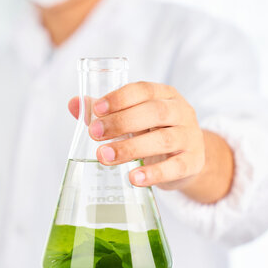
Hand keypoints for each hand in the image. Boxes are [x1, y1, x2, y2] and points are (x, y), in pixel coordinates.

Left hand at [68, 81, 233, 202]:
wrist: (187, 159)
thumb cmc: (153, 133)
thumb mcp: (132, 119)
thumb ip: (104, 112)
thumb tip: (74, 103)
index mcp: (164, 94)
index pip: (143, 90)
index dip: (119, 99)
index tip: (96, 110)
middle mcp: (181, 111)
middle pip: (154, 112)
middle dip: (121, 123)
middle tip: (94, 135)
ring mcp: (190, 137)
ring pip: (163, 140)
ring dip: (131, 148)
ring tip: (104, 157)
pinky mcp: (193, 162)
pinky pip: (175, 167)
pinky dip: (154, 174)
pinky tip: (133, 178)